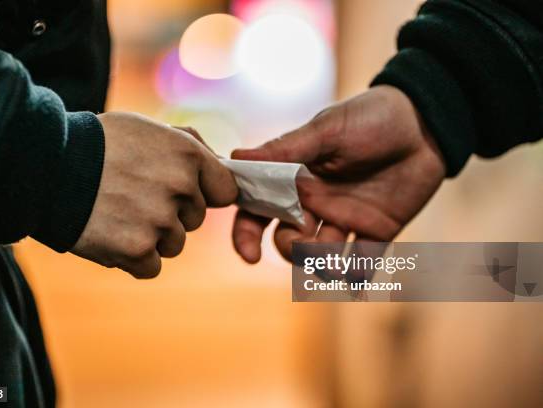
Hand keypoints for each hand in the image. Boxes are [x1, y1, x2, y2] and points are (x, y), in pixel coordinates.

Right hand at [72, 112, 236, 277]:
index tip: (184, 192)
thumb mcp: (148, 128)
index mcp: (188, 156)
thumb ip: (189, 145)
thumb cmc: (98, 143)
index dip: (205, 193)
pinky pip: (151, 266)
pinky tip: (110, 235)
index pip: (225, 190)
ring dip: (151, 236)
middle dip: (171, 212)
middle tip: (133, 196)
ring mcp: (159, 222)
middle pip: (194, 219)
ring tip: (117, 213)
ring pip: (173, 244)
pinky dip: (132, 258)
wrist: (45, 166)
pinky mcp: (136, 250)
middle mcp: (180, 188)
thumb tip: (220, 166)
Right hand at [231, 85, 445, 262]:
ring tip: (334, 264)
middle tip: (304, 242)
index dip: (247, 234)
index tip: (250, 254)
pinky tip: (356, 278)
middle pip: (287, 238)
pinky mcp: (377, 230)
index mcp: (296, 178)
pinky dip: (356, 274)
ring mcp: (346, 218)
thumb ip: (286, 150)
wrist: (426, 122)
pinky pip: (362, 260)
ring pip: (321, 255)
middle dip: (290, 248)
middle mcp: (316, 202)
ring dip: (321, 265)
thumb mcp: (328, 130)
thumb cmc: (371, 117)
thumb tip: (236, 159)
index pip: (260, 210)